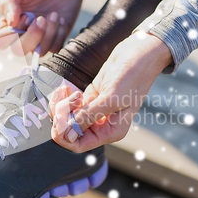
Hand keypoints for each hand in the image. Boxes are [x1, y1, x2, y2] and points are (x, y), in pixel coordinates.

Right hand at [0, 0, 88, 56]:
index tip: (25, 16)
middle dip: (32, 37)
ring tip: (55, 14)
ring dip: (49, 33)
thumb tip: (10, 23)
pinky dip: (60, 34)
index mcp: (9, 20)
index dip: (10, 35)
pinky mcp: (57, 36)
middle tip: (42, 18)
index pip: (0, 41)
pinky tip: (61, 18)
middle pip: (19, 50)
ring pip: (39, 52)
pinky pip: (56, 48)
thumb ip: (9, 2)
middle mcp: (23, 31)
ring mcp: (41, 36)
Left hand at [50, 32, 171, 152]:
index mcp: (111, 131)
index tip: (59, 119)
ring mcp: (94, 111)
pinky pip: (69, 105)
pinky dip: (64, 98)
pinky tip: (66, 88)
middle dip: (62, 116)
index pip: (79, 144)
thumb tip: (69, 134)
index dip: (64, 136)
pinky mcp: (90, 97)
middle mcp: (102, 124)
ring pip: (67, 117)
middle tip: (64, 100)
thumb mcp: (112, 98)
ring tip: (67, 91)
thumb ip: (89, 116)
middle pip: (70, 131)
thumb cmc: (133, 76)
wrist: (138, 53)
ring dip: (61, 105)